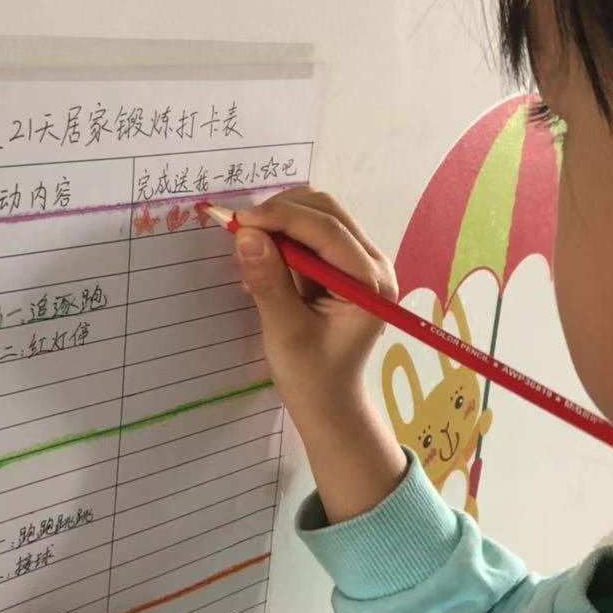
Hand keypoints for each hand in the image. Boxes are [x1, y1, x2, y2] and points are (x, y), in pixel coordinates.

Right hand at [233, 189, 407, 522]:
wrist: (328, 401)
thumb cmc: (311, 376)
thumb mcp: (285, 332)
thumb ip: (269, 282)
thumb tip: (246, 235)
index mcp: (370, 282)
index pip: (327, 230)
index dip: (282, 217)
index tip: (240, 221)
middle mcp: (373, 263)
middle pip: (326, 211)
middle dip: (280, 213)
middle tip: (239, 232)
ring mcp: (360, 262)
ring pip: (317, 216)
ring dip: (279, 223)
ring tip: (250, 252)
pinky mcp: (343, 265)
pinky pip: (311, 234)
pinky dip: (283, 237)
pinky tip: (263, 262)